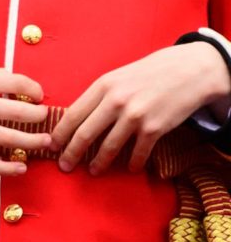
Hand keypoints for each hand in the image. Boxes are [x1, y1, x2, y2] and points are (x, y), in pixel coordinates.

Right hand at [0, 68, 51, 174]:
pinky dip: (7, 167)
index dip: (34, 89)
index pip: (15, 82)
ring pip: (9, 139)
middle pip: (19, 113)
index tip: (39, 96)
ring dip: (33, 142)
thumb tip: (12, 79)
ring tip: (44, 142)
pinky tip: (20, 167)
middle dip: (40, 117)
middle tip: (46, 119)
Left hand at [52, 42, 230, 174]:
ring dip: (100, 162)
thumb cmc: (151, 72)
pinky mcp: (155, 128)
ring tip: (93, 171)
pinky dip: (133, 163)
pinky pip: (139, 152)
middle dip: (71, 153)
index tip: (51, 145)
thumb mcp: (119, 77)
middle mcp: (115, 101)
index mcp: (102, 86)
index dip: (60, 133)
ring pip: (110, 146)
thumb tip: (80, 117)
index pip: (73, 114)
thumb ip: (100, 95)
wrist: (190, 70)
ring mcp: (135, 116)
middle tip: (64, 166)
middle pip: (85, 134)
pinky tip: (130, 168)